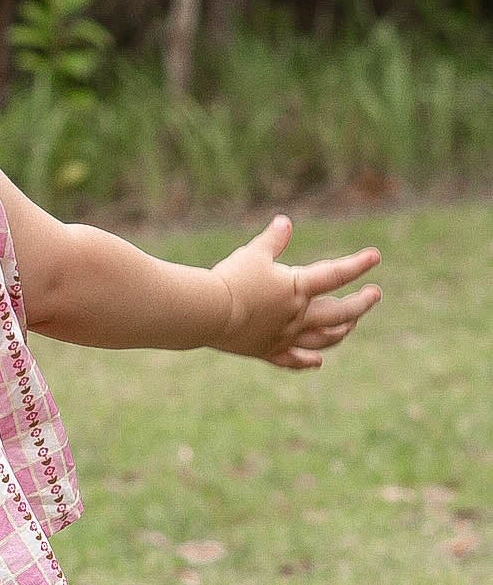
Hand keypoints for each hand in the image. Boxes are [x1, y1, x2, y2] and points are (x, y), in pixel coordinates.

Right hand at [212, 215, 381, 369]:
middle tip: (374, 295)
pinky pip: (292, 360)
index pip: (335, 274)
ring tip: (351, 324)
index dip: (357, 265)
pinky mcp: (266, 350)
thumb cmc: (231, 279)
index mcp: (298, 288)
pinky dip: (306, 361)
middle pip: (340, 313)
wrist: (208, 313)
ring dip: (341, 331)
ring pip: (323, 338)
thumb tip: (285, 222)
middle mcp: (298, 315)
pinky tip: (317, 362)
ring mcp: (284, 336)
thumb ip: (273, 240)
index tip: (376, 257)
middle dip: (361, 304)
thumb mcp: (253, 253)